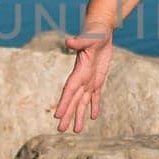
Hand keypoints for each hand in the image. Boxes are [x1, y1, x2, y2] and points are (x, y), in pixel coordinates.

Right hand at [53, 18, 115, 132]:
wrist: (100, 28)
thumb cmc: (94, 31)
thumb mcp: (89, 37)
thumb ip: (79, 41)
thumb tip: (68, 41)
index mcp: (79, 70)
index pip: (70, 90)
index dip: (64, 103)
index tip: (57, 116)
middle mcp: (82, 77)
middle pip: (74, 100)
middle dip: (68, 115)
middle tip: (61, 130)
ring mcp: (90, 79)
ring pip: (83, 101)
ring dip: (79, 115)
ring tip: (77, 131)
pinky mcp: (98, 78)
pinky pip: (95, 95)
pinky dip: (94, 105)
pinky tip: (93, 117)